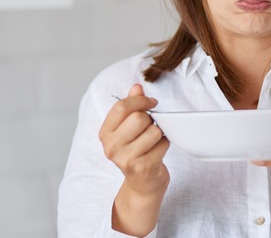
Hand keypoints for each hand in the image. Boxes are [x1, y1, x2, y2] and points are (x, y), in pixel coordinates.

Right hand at [99, 84, 169, 234]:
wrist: (142, 184)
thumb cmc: (137, 152)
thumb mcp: (128, 129)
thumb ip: (132, 106)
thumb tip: (137, 87)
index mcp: (105, 133)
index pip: (121, 107)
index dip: (140, 100)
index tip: (151, 103)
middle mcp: (111, 146)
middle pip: (139, 118)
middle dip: (151, 119)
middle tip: (151, 127)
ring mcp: (125, 158)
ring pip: (153, 131)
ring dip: (159, 133)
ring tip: (154, 141)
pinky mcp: (141, 167)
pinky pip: (162, 145)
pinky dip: (165, 145)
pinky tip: (158, 151)